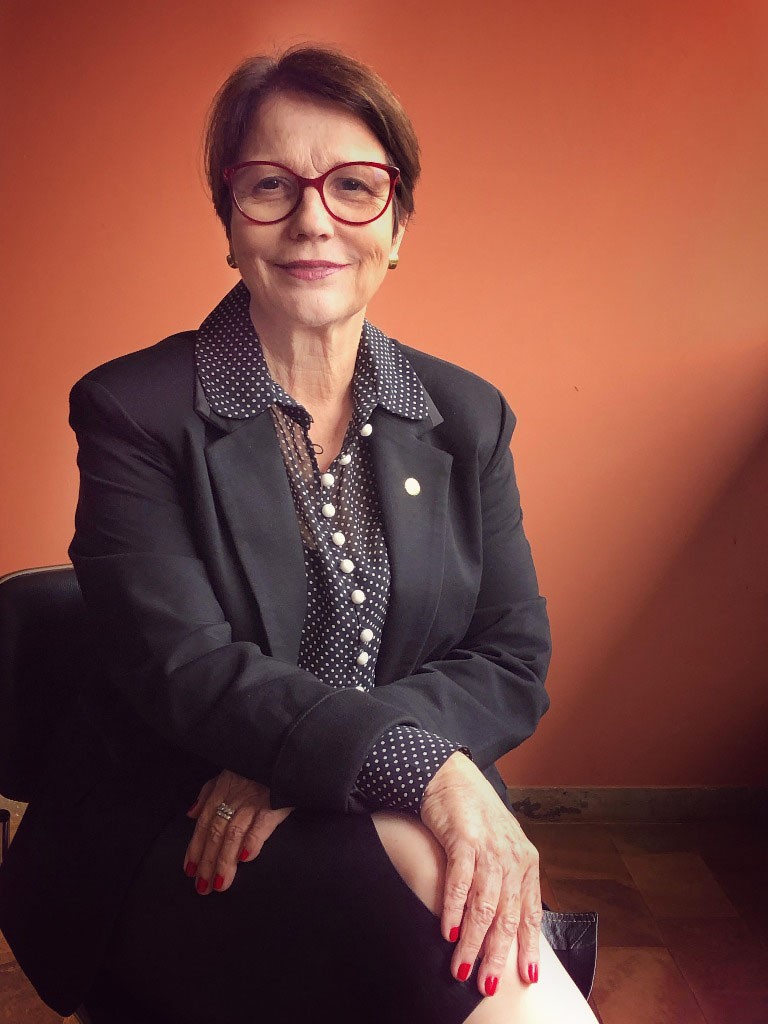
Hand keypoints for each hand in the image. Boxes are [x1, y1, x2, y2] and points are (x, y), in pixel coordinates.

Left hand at [183, 769, 292, 894]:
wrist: (284, 755)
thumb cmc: (255, 768)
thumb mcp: (227, 774)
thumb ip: (208, 794)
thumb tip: (191, 813)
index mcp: (222, 790)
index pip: (204, 823)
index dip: (195, 847)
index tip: (189, 871)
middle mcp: (235, 797)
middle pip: (216, 833)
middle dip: (207, 862)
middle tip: (203, 887)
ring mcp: (254, 801)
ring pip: (233, 834)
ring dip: (225, 860)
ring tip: (220, 883)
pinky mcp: (275, 805)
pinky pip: (261, 825)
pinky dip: (252, 841)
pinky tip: (246, 859)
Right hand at [419, 752, 540, 996]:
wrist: (450, 776)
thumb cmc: (474, 815)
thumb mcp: (500, 847)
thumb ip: (506, 880)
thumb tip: (506, 923)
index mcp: (526, 862)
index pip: (530, 913)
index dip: (529, 946)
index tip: (528, 976)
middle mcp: (512, 857)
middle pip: (507, 916)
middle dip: (498, 956)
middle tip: (488, 985)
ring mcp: (489, 848)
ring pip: (484, 906)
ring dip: (473, 943)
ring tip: (463, 970)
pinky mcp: (464, 839)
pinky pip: (460, 882)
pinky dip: (454, 910)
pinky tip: (449, 932)